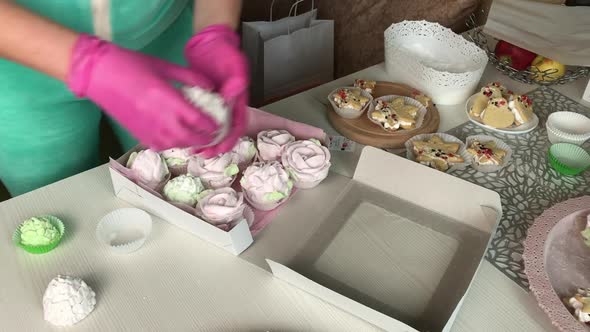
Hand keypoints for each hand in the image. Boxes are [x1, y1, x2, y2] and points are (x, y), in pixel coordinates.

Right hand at [66, 34, 218, 150]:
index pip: (199, 121)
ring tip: (199, 137)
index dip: (213, 125)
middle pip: (191, 138)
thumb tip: (211, 87)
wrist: (97, 74)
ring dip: (191, 143)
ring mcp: (148, 130)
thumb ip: (190, 77)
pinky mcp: (138, 135)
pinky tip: (178, 137)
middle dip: (206, 138)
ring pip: (177, 145)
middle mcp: (160, 120)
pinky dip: (174, 144)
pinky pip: (162, 146)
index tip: (220, 123)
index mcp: (168, 100)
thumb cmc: (130, 64)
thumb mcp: (164, 66)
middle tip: (214, 134)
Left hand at [185, 25, 249, 156]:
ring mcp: (214, 105)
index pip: (236, 127)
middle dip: (213, 146)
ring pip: (210, 128)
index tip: (217, 150)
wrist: (209, 41)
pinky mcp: (201, 102)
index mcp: (238, 102)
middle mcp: (227, 107)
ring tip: (191, 149)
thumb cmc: (225, 53)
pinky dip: (192, 127)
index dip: (229, 141)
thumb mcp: (235, 65)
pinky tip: (182, 132)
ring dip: (202, 140)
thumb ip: (236, 82)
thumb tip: (229, 99)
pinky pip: (198, 119)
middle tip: (201, 153)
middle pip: (223, 133)